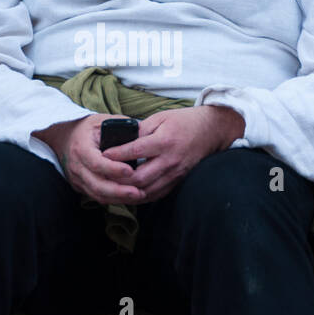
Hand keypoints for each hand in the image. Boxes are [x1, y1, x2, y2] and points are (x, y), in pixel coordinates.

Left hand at [98, 105, 245, 203]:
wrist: (210, 131)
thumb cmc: (183, 122)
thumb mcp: (160, 118)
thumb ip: (141, 130)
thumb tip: (121, 140)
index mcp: (165, 141)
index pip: (136, 151)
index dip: (118, 154)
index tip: (103, 155)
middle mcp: (170, 160)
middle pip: (140, 178)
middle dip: (119, 179)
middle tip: (104, 176)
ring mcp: (175, 173)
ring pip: (147, 191)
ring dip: (128, 193)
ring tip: (112, 189)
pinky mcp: (178, 181)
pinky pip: (157, 194)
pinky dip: (141, 196)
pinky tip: (129, 194)